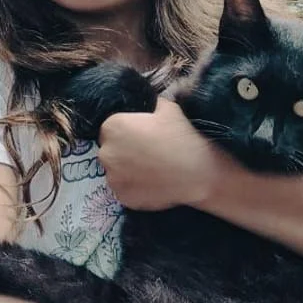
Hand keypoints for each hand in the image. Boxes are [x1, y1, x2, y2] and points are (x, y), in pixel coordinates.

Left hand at [98, 97, 220, 210]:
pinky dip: (136, 189)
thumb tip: (153, 104)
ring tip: (152, 172)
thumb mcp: (168, 109)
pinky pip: (126, 191)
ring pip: (116, 173)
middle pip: (110, 152)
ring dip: (128, 172)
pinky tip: (153, 184)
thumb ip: (153, 105)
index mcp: (112, 127)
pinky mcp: (123, 198)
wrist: (197, 173)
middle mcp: (106, 153)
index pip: (110, 129)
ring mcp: (113, 179)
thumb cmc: (181, 137)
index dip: (126, 133)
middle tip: (147, 155)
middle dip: (124, 153)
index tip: (141, 138)